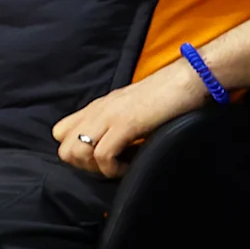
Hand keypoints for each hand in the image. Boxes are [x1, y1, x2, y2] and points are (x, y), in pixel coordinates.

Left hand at [51, 62, 209, 178]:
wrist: (189, 79)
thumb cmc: (168, 96)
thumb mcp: (131, 108)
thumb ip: (115, 121)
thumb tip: (112, 146)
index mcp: (97, 107)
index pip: (60, 133)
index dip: (77, 152)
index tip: (101, 158)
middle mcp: (97, 110)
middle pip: (64, 149)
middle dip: (84, 166)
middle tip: (111, 166)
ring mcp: (109, 116)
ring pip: (76, 153)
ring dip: (98, 169)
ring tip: (121, 165)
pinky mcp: (125, 123)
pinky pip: (103, 156)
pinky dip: (115, 169)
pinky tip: (131, 165)